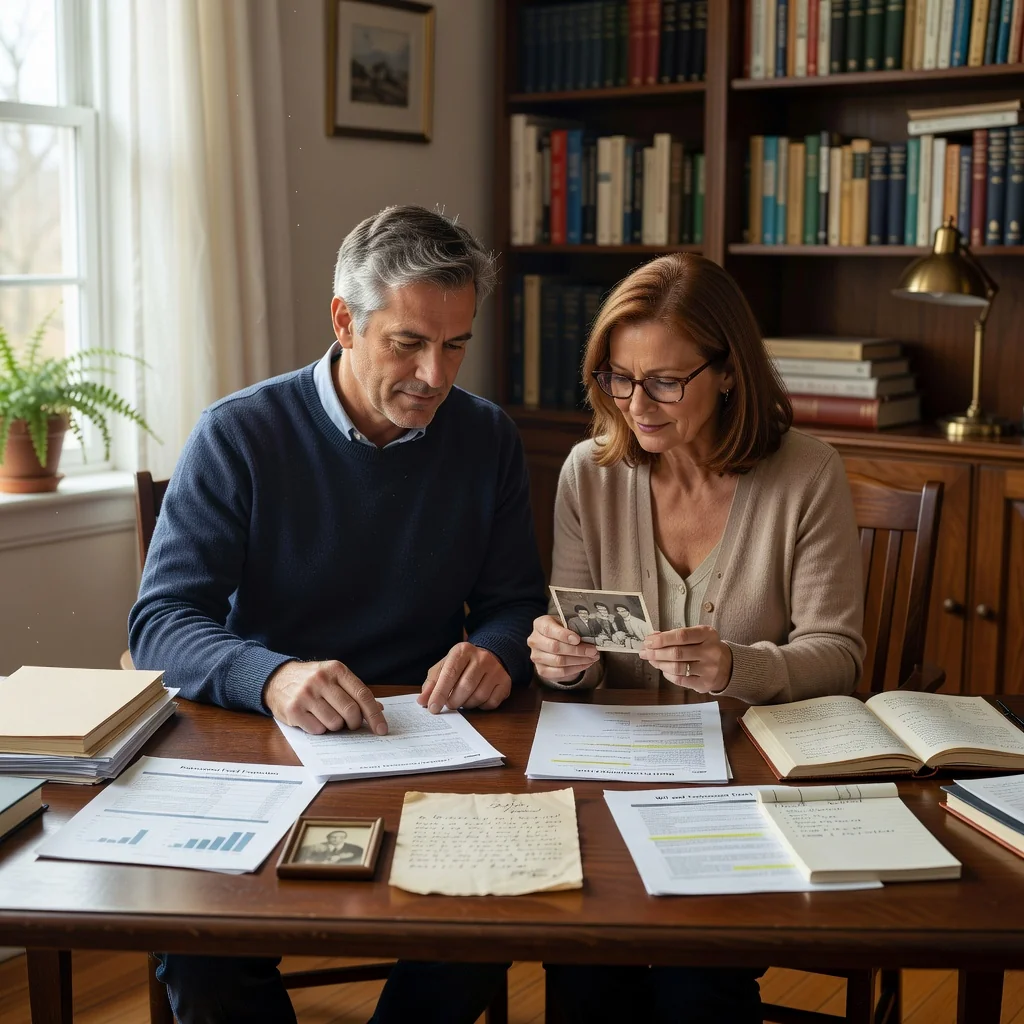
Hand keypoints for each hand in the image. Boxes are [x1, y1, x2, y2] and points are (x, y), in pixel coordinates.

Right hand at [263, 660, 387, 734]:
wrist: (277, 678)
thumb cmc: (312, 680)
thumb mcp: (334, 677)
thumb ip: (355, 692)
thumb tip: (379, 709)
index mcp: (336, 670)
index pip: (362, 695)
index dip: (374, 715)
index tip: (382, 729)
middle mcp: (321, 680)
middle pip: (351, 711)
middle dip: (354, 723)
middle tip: (350, 724)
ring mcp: (306, 694)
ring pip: (335, 723)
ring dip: (335, 726)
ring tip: (327, 717)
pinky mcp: (293, 710)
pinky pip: (317, 730)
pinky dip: (320, 729)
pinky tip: (313, 719)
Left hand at [417, 642, 511, 712]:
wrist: (490, 656)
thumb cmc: (462, 665)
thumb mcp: (444, 667)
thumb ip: (432, 683)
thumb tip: (422, 701)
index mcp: (462, 650)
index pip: (450, 673)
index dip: (440, 693)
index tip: (432, 708)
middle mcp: (482, 657)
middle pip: (465, 686)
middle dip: (453, 701)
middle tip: (449, 705)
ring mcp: (496, 670)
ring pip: (479, 696)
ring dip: (467, 704)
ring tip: (462, 700)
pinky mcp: (505, 682)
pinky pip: (491, 703)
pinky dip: (481, 706)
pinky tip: (476, 699)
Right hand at [527, 613, 599, 683]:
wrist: (555, 642)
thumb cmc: (562, 630)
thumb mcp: (567, 623)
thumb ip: (575, 627)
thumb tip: (590, 637)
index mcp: (540, 624)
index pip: (548, 629)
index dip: (563, 635)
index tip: (578, 639)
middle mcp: (535, 640)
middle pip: (555, 647)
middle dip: (577, 650)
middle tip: (593, 650)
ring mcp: (536, 656)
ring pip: (558, 661)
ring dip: (579, 660)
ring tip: (592, 657)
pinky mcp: (541, 670)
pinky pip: (560, 672)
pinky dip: (575, 669)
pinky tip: (585, 664)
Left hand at [639, 625, 732, 692]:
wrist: (730, 666)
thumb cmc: (708, 647)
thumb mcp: (698, 636)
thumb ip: (677, 635)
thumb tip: (653, 638)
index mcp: (708, 635)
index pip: (681, 636)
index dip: (662, 639)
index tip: (648, 641)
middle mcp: (710, 652)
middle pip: (677, 653)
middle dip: (656, 653)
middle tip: (644, 652)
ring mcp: (709, 670)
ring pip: (677, 668)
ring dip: (660, 664)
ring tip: (651, 660)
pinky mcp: (705, 684)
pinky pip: (681, 680)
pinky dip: (668, 675)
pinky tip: (663, 669)